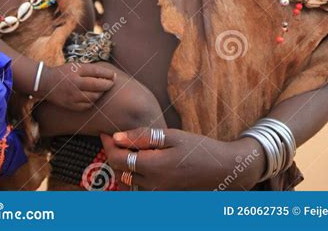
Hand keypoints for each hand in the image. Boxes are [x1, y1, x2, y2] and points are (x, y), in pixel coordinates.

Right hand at [41, 62, 114, 110]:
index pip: (96, 71)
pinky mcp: (71, 105)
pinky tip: (93, 97)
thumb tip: (108, 74)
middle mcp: (75, 83)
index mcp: (76, 70)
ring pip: (94, 96)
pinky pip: (87, 105)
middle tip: (111, 83)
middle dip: (107, 84)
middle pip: (97, 85)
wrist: (46, 83)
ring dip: (100, 93)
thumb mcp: (75, 66)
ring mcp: (72, 95)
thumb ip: (89, 70)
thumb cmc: (64, 73)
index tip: (113, 75)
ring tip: (102, 89)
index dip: (107, 74)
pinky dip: (92, 101)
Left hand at [101, 127, 261, 189]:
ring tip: (126, 145)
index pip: (117, 158)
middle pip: (119, 170)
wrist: (222, 170)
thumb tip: (116, 136)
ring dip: (122, 163)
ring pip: (127, 179)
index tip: (106, 130)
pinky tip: (140, 159)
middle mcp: (151, 186)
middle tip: (113, 135)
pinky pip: (138, 185)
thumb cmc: (199, 149)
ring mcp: (156, 194)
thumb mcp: (172, 136)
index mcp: (153, 168)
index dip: (107, 144)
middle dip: (112, 152)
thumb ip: (142, 137)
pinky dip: (133, 172)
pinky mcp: (161, 196)